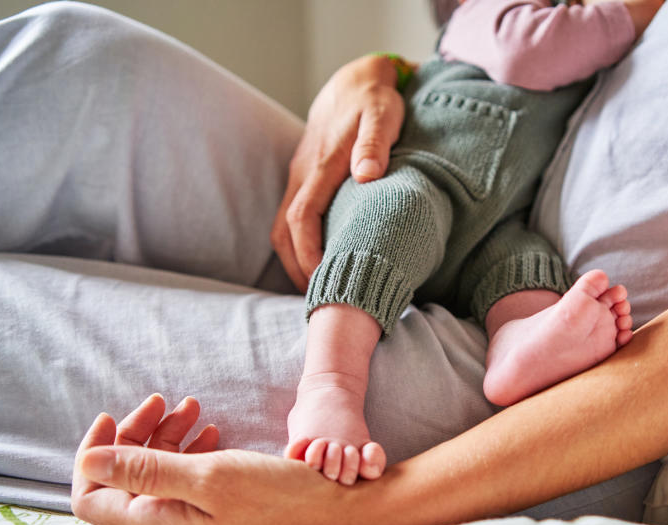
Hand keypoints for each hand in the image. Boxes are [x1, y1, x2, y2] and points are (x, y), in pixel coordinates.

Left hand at [71, 395, 353, 524]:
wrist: (337, 508)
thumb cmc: (278, 496)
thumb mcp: (209, 475)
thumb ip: (145, 469)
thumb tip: (88, 460)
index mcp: (157, 523)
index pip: (91, 495)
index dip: (93, 454)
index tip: (112, 415)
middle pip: (123, 478)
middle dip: (135, 433)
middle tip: (162, 399)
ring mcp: (193, 519)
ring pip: (157, 472)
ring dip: (166, 435)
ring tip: (192, 407)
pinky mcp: (217, 509)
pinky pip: (186, 476)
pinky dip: (190, 448)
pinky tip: (211, 430)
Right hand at [271, 55, 406, 290]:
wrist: (355, 82)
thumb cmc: (375, 102)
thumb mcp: (383, 115)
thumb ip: (375, 143)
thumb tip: (366, 175)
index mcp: (320, 166)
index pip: (301, 218)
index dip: (308, 253)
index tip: (323, 281)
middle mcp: (303, 174)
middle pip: (284, 232)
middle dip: (297, 269)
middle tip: (322, 300)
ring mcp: (300, 177)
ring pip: (284, 227)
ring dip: (295, 260)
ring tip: (320, 289)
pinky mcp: (305, 180)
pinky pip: (293, 218)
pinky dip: (299, 245)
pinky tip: (320, 262)